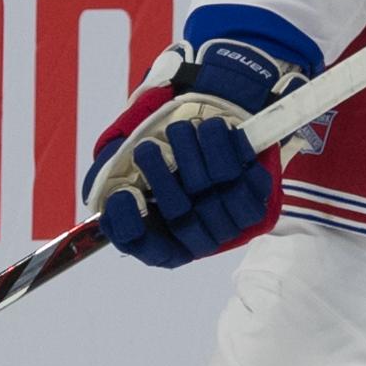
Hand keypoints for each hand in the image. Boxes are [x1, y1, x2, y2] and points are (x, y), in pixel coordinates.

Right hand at [84, 36, 303, 266]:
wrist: (209, 115)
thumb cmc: (163, 145)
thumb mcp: (125, 160)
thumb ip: (112, 181)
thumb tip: (109, 201)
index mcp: (165, 239)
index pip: (148, 249)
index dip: (132, 227)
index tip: (124, 194)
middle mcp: (198, 237)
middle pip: (182, 218)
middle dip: (160, 177)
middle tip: (147, 148)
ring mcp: (230, 220)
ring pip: (214, 196)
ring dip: (191, 155)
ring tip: (178, 129)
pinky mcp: (257, 197)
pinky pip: (246, 182)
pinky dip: (224, 148)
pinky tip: (210, 129)